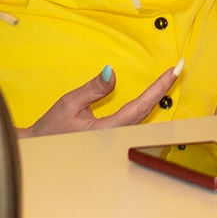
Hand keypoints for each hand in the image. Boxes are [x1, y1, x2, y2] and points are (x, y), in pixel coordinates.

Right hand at [23, 62, 182, 134]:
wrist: (38, 149)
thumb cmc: (51, 128)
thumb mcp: (68, 104)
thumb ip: (92, 89)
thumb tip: (111, 72)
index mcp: (106, 132)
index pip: (139, 107)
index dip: (159, 88)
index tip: (174, 70)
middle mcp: (115, 139)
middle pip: (146, 113)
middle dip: (163, 90)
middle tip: (178, 69)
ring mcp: (116, 141)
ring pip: (142, 119)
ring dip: (157, 97)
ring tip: (169, 77)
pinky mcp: (113, 139)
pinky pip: (135, 121)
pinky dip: (146, 105)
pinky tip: (153, 94)